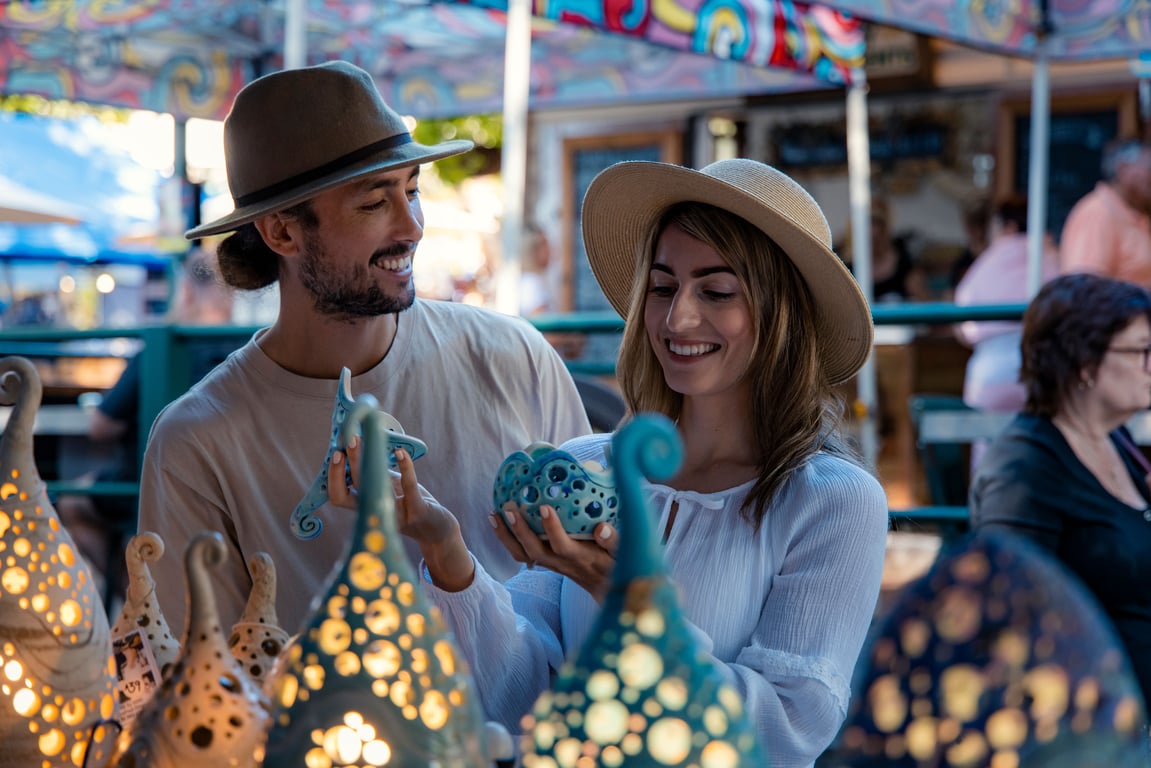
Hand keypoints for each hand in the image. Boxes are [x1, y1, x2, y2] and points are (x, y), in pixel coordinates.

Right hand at [328, 440, 473, 590]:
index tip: (335, 453)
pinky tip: (400, 452)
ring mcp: (397, 513)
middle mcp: (377, 513)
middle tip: (346, 441)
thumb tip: (361, 445)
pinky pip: (409, 485)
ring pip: (375, 488)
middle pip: (351, 492)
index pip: (339, 497)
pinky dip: (405, 466)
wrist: (437, 529)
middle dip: (343, 466)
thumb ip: (376, 472)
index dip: (333, 477)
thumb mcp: (389, 487)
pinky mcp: (418, 509)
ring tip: (361, 441)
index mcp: (366, 507)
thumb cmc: (410, 504)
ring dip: (366, 462)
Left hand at [492, 503, 617, 600]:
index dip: (553, 529)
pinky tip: (497, 521)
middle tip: (509, 507)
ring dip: (506, 536)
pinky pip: (520, 554)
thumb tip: (602, 528)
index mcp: (580, 557)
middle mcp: (561, 562)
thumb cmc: (615, 564)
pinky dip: (506, 539)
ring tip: (493, 514)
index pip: (563, 545)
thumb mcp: (621, 553)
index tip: (546, 508)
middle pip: (535, 550)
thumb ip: (613, 541)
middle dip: (520, 530)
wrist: (606, 588)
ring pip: (522, 554)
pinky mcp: (543, 562)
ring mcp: (550, 563)